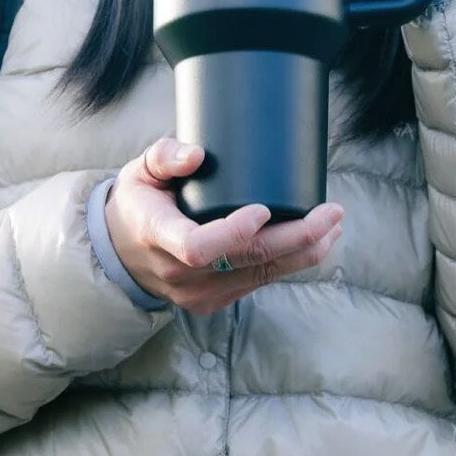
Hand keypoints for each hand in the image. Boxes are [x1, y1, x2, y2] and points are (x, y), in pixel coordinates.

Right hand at [105, 138, 343, 315]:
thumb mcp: (140, 171)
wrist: (122, 252)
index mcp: (157, 235)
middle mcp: (180, 273)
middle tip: (330, 212)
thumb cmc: (138, 201)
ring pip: (261, 275)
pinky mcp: (216, 301)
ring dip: (303, 251)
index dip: (233, 232)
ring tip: (334, 225)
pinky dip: (290, 263)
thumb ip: (165, 156)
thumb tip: (198, 155)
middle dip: (295, 236)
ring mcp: (199, 293)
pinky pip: (259, 282)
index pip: (198, 246)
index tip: (263, 209)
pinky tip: (314, 242)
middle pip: (245, 261)